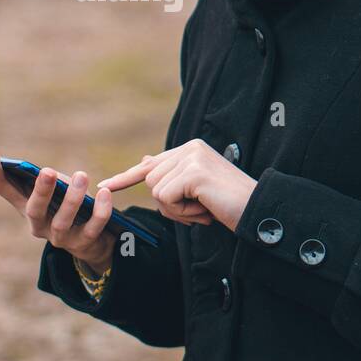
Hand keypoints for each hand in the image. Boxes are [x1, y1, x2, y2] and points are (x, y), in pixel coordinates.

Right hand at [0, 142, 114, 272]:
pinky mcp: (83, 244)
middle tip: (48, 171)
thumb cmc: (69, 205)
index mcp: (25, 206)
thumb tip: (48, 175)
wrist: (93, 241)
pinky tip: (105, 193)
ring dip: (73, 198)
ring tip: (82, 175)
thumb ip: (50, 181)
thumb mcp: (56, 190)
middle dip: (41, 191)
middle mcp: (37, 225)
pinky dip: (100, 210)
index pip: (2, 188)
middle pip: (33, 210)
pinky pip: (92, 227)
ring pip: (63, 221)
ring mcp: (59, 237)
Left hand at [97, 138, 257, 231]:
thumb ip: (171, 177)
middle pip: (151, 182)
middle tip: (198, 209)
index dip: (125, 178)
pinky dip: (182, 212)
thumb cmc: (228, 205)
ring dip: (177, 210)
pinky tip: (204, 209)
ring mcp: (192, 158)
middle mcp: (190, 148)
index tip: (103, 187)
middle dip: (169, 205)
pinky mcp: (193, 172)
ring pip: (157, 191)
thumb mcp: (196, 190)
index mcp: (190, 149)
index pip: (150, 165)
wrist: (257, 212)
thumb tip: (144, 161)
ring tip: (203, 208)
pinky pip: (167, 198)